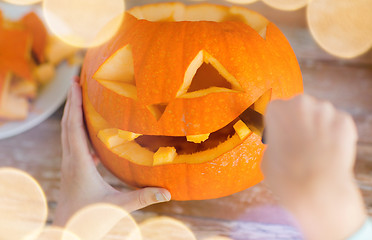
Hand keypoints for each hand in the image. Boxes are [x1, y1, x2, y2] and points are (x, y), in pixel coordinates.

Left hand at [54, 78, 170, 225]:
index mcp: (79, 163)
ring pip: (68, 131)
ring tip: (79, 95)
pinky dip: (78, 129)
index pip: (74, 127)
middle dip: (71, 100)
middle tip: (75, 78)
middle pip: (67, 123)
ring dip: (72, 112)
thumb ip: (142, 198)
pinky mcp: (73, 168)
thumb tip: (168, 193)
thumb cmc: (89, 217)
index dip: (75, 105)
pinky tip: (91, 130)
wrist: (68, 228)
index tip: (76, 84)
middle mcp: (71, 159)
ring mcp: (69, 163)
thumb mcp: (117, 207)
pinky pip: (74, 142)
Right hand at [262, 94, 365, 239]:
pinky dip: (334, 135)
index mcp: (278, 110)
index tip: (281, 135)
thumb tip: (281, 144)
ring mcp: (326, 110)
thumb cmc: (286, 176)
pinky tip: (328, 152)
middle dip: (298, 122)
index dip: (278, 124)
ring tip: (315, 151)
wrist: (317, 191)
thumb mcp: (266, 158)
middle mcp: (302, 103)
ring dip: (317, 127)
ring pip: (319, 115)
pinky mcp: (345, 122)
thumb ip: (274, 143)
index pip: (276, 110)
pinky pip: (337, 124)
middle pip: (299, 108)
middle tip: (298, 144)